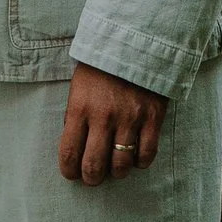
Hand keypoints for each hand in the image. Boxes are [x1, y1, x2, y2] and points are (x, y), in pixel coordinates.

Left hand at [59, 61, 166, 185]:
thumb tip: (74, 145)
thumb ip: (75, 116)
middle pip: (94, 166)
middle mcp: (104, 117)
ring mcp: (130, 119)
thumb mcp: (78, 87)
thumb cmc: (101, 66)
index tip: (71, 174)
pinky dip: (140, 162)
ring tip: (115, 168)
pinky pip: (147, 154)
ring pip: (121, 165)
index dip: (69, 171)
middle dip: (92, 178)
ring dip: (116, 172)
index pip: (69, 153)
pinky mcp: (153, 118)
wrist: (136, 42)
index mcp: (80, 108)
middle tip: (93, 177)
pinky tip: (135, 158)